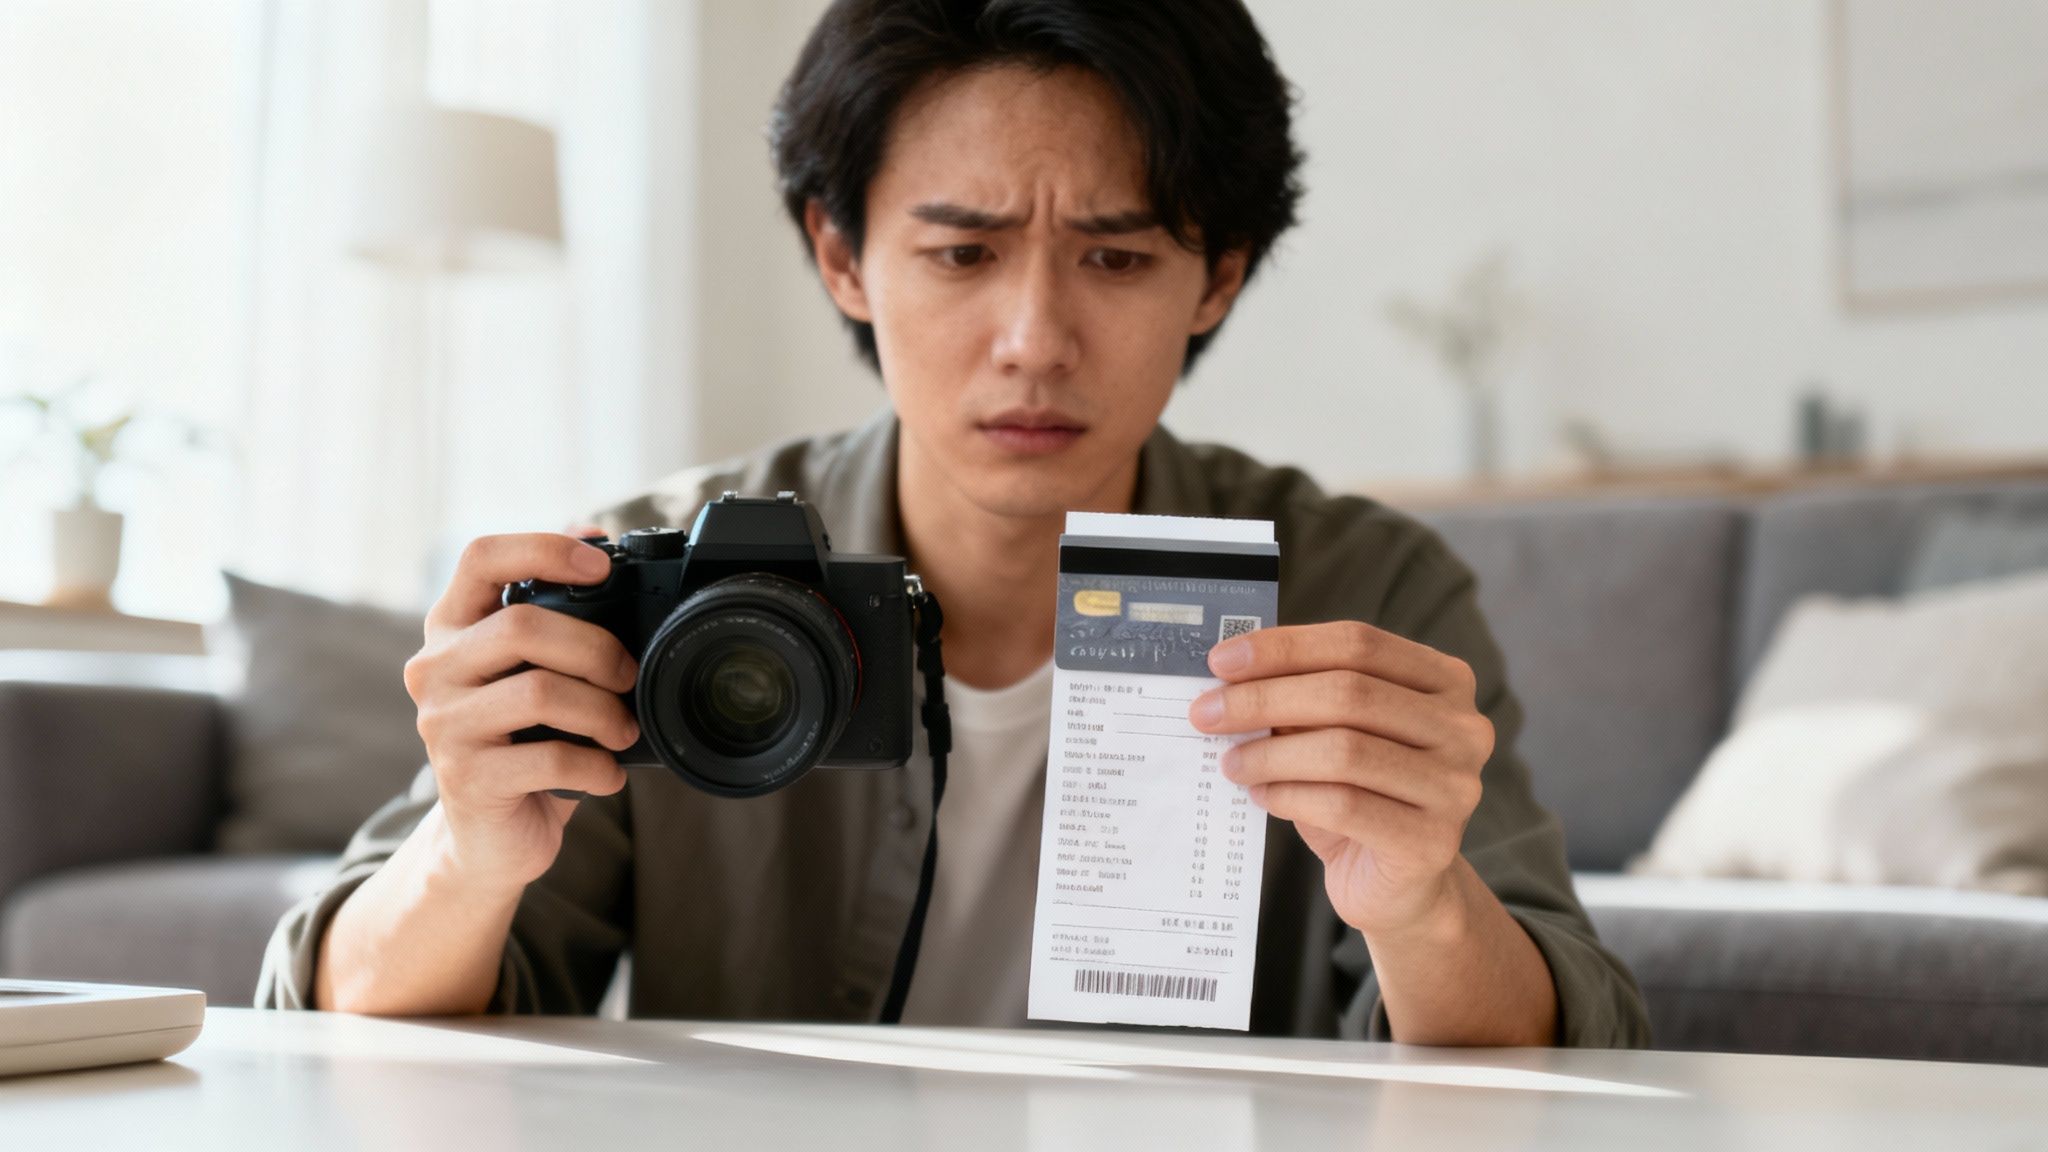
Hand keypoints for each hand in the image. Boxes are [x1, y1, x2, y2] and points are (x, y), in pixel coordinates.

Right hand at [402, 531, 641, 891]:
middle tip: (630, 676)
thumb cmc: (524, 741)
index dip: (543, 548)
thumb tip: (595, 535)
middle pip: (523, 625)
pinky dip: (596, 765)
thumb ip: (556, 612)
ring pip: (540, 691)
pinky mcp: (465, 778)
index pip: (481, 558)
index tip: (601, 564)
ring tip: (624, 731)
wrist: (490, 837)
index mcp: (452, 627)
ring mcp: (442, 724)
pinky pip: (549, 757)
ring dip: (603, 711)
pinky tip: (609, 774)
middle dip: (597, 648)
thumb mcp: (535, 670)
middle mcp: (434, 667)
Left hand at [1188, 621, 1493, 939]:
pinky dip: (1289, 796)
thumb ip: (1304, 699)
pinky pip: (1343, 805)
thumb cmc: (1360, 796)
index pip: (1358, 643)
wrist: (1397, 887)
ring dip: (1270, 753)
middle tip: (1206, 713)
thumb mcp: (1334, 734)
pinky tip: (1261, 796)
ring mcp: (1455, 786)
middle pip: (1349, 693)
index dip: (1285, 647)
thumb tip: (1233, 673)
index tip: (1221, 660)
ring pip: (1344, 751)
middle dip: (1263, 699)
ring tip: (1231, 762)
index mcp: (1445, 681)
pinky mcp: (1432, 842)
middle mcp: (1464, 728)